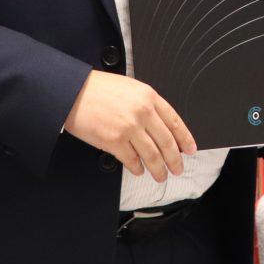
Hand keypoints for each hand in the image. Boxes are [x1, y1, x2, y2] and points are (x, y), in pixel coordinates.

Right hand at [64, 71, 196, 181]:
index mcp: (149, 96)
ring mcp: (129, 128)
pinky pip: (132, 160)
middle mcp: (142, 112)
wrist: (73, 91)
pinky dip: (137, 169)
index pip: (175, 121)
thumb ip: (146, 104)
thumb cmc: (97, 88)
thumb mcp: (129, 88)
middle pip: (166, 142)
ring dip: (158, 169)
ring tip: (161, 176)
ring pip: (152, 155)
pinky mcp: (114, 142)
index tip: (190, 149)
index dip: (185, 138)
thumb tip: (159, 126)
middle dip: (174, 160)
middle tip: (177, 168)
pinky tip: (139, 171)